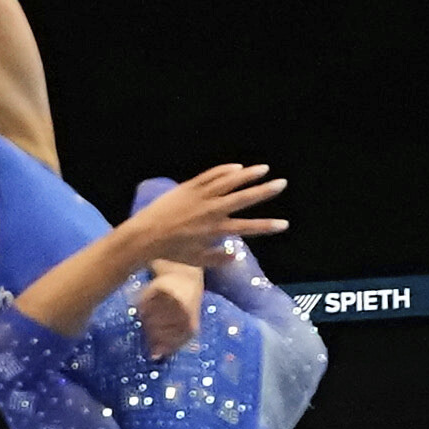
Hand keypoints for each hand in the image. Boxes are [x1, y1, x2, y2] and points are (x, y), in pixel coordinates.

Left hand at [119, 162, 288, 267]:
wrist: (145, 235)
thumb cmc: (170, 251)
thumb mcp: (195, 261)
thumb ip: (216, 259)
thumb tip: (235, 255)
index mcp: (215, 230)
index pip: (247, 227)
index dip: (267, 226)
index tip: (284, 224)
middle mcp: (211, 211)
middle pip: (243, 198)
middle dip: (264, 191)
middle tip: (281, 183)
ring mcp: (201, 196)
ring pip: (229, 181)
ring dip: (248, 174)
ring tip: (264, 169)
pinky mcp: (189, 187)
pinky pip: (211, 175)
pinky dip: (225, 170)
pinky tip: (238, 167)